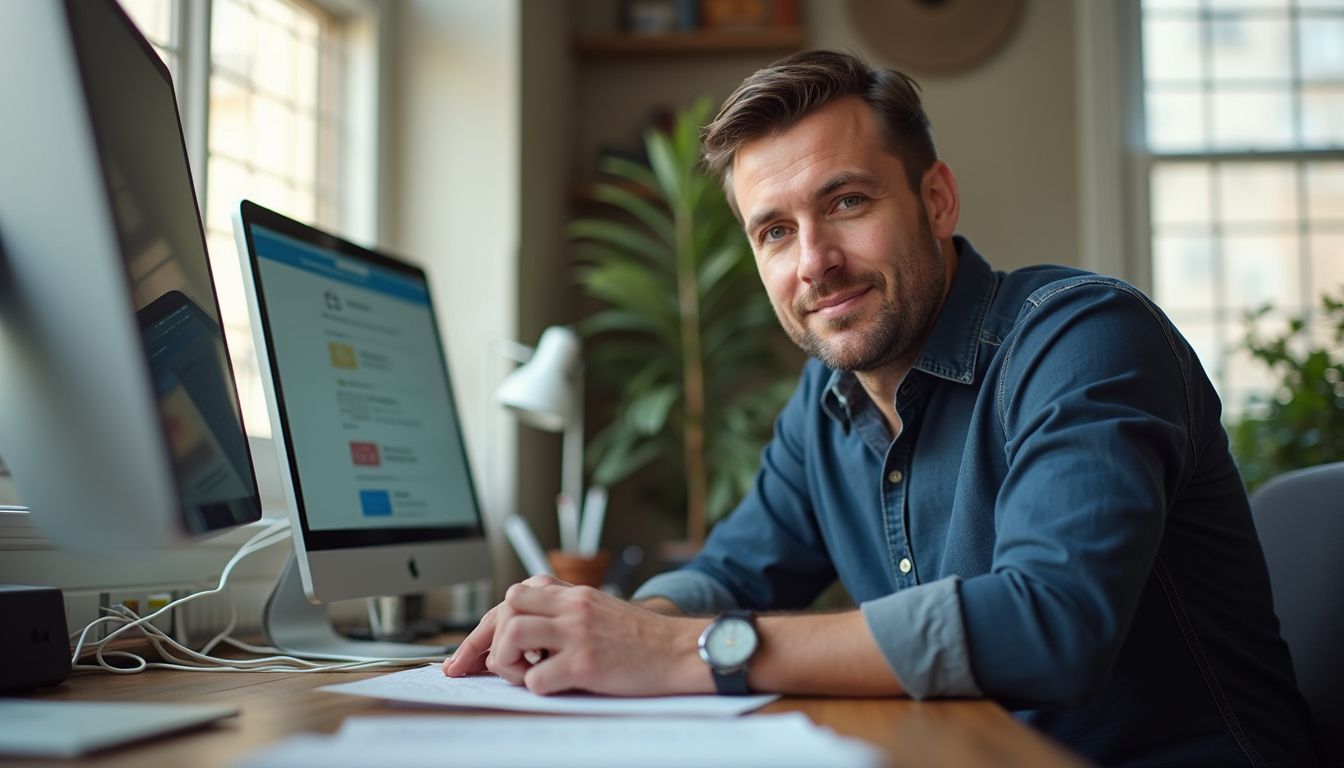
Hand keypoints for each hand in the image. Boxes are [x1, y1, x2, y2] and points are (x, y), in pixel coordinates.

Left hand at [444, 577, 704, 695]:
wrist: (680, 650)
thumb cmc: (641, 638)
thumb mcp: (598, 611)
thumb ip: (561, 613)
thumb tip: (514, 636)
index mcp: (572, 593)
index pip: (511, 599)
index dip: (480, 631)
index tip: (463, 658)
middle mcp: (572, 606)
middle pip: (505, 608)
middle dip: (487, 642)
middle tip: (492, 669)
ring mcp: (579, 633)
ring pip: (512, 636)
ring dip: (507, 662)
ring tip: (526, 674)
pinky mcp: (588, 663)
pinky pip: (538, 678)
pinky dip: (535, 688)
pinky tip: (554, 687)